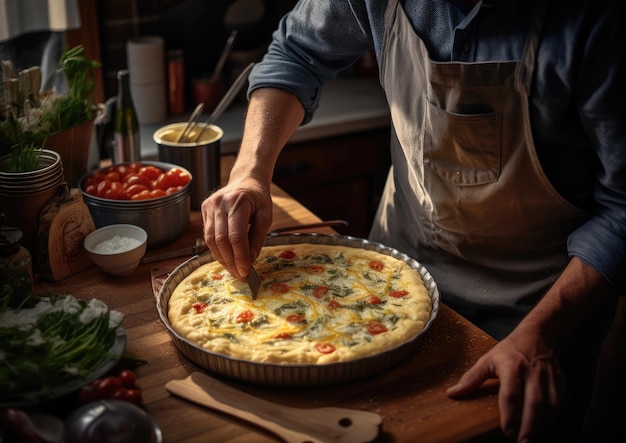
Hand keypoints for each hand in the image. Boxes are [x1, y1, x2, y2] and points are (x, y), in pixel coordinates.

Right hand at [201, 174, 272, 280]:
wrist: (246, 180)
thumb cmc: (258, 198)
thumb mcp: (265, 216)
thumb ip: (257, 238)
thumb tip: (250, 260)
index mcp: (238, 202)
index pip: (236, 236)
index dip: (240, 257)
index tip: (247, 271)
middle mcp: (219, 204)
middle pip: (221, 240)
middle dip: (231, 262)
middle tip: (241, 276)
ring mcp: (209, 206)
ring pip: (211, 240)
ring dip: (222, 259)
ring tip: (234, 271)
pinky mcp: (205, 210)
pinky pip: (208, 235)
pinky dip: (217, 250)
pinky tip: (227, 259)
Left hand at [446, 331, 565, 441]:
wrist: (538, 335)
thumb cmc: (509, 350)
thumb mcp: (487, 359)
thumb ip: (471, 378)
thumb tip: (452, 393)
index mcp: (512, 366)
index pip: (511, 394)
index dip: (510, 415)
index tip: (506, 432)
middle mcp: (532, 372)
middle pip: (534, 404)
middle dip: (529, 427)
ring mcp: (549, 378)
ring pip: (549, 406)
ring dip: (541, 426)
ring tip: (530, 440)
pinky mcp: (560, 382)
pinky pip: (559, 404)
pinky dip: (552, 419)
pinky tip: (542, 428)